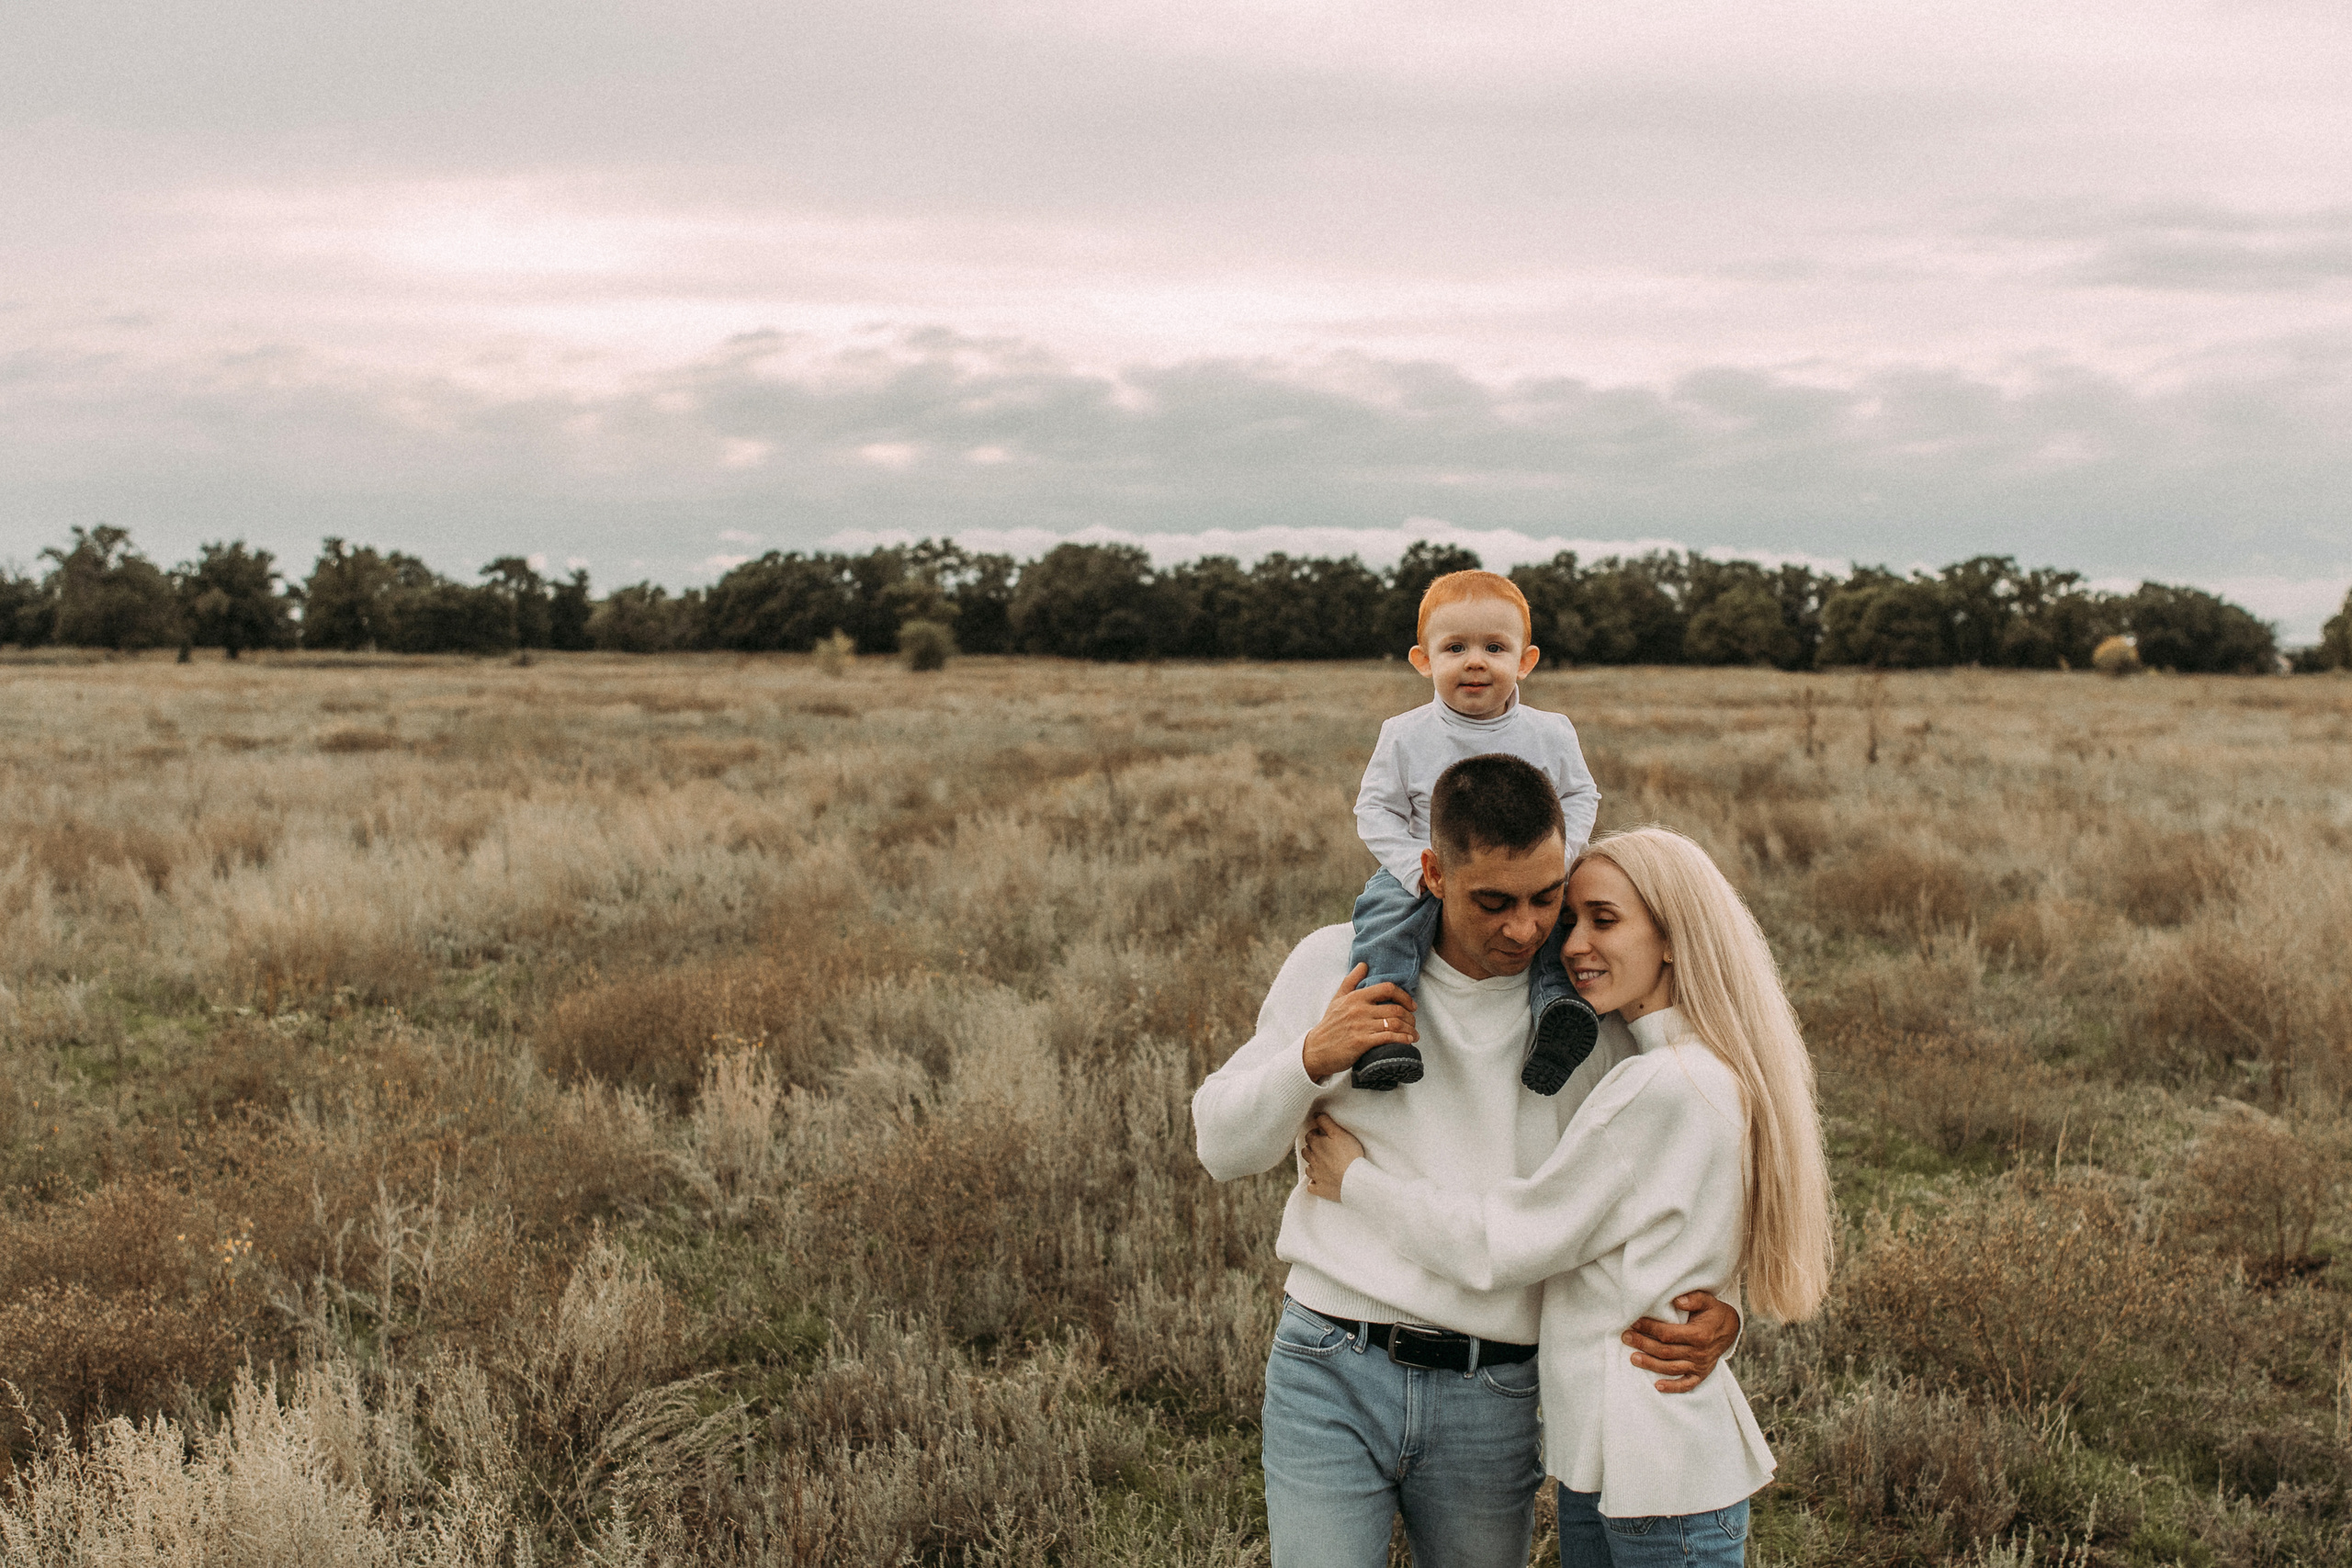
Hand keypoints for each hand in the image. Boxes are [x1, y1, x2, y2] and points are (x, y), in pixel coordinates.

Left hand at [1300, 1112, 1363, 1200]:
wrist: (1355, 1180)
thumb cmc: (1350, 1154)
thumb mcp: (1340, 1133)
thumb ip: (1326, 1122)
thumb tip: (1315, 1115)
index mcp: (1316, 1145)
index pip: (1309, 1136)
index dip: (1316, 1134)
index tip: (1324, 1136)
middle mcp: (1312, 1160)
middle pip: (1306, 1151)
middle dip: (1312, 1149)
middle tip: (1324, 1149)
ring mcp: (1315, 1176)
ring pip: (1308, 1168)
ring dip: (1313, 1165)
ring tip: (1325, 1165)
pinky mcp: (1319, 1189)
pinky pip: (1311, 1186)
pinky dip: (1314, 1183)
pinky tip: (1321, 1181)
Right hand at [1301, 963, 1418, 1079]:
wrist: (1315, 1050)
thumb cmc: (1329, 1025)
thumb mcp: (1337, 999)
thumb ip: (1351, 981)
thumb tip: (1363, 964)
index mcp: (1356, 997)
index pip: (1387, 989)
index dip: (1404, 996)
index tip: (1412, 1005)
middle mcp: (1359, 1009)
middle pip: (1395, 1009)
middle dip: (1410, 1017)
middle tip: (1413, 1024)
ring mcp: (1360, 1026)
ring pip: (1395, 1024)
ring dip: (1409, 1030)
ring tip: (1414, 1035)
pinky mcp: (1361, 1043)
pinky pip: (1388, 1038)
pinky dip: (1402, 1039)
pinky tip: (1407, 1041)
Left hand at [1622, 1291, 1740, 1392]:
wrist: (1730, 1329)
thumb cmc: (1713, 1313)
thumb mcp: (1707, 1300)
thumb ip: (1693, 1299)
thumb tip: (1677, 1300)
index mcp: (1699, 1334)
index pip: (1668, 1333)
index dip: (1649, 1328)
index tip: (1634, 1323)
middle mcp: (1699, 1353)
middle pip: (1666, 1351)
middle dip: (1643, 1344)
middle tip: (1626, 1337)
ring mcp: (1700, 1366)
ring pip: (1671, 1368)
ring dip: (1650, 1364)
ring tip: (1633, 1358)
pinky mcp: (1701, 1374)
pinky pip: (1686, 1384)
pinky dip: (1672, 1387)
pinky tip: (1657, 1386)